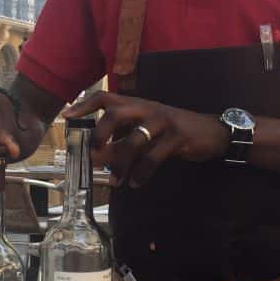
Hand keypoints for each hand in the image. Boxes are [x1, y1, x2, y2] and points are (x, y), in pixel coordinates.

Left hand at [64, 91, 227, 187]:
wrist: (212, 132)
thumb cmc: (173, 132)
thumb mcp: (147, 132)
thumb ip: (124, 140)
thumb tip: (97, 156)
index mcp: (137, 104)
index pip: (106, 97)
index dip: (85, 105)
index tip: (68, 115)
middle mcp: (147, 108)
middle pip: (115, 114)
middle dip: (100, 134)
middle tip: (93, 156)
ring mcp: (163, 121)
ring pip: (134, 140)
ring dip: (120, 164)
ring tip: (115, 181)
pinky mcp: (177, 137)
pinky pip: (154, 156)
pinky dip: (142, 173)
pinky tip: (136, 183)